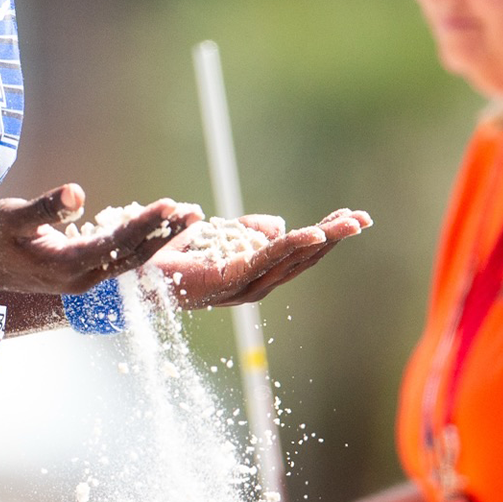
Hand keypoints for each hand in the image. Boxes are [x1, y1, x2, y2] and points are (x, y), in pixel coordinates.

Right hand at [0, 184, 201, 295]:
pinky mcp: (86, 274)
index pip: (116, 246)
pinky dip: (145, 242)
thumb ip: (44, 207)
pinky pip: (123, 259)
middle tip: (194, 211)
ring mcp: (85, 280)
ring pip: (132, 260)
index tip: (169, 205)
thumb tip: (77, 193)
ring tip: (189, 216)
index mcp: (66, 266)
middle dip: (165, 234)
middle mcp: (82, 279)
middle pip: (133, 257)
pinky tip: (163, 228)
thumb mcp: (10, 216)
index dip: (144, 226)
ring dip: (161, 238)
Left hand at [149, 207, 370, 308]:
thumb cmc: (176, 259)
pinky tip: (312, 232)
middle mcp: (255, 284)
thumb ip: (249, 230)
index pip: (299, 254)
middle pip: (303, 259)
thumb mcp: (220, 235)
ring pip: (291, 259)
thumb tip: (281, 225)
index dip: (326, 236)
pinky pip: (265, 259)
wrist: (138, 277)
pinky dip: (290, 245)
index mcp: (256, 274)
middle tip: (364, 218)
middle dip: (334, 238)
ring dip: (322, 240)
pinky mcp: (228, 279)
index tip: (352, 216)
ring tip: (349, 222)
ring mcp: (243, 285)